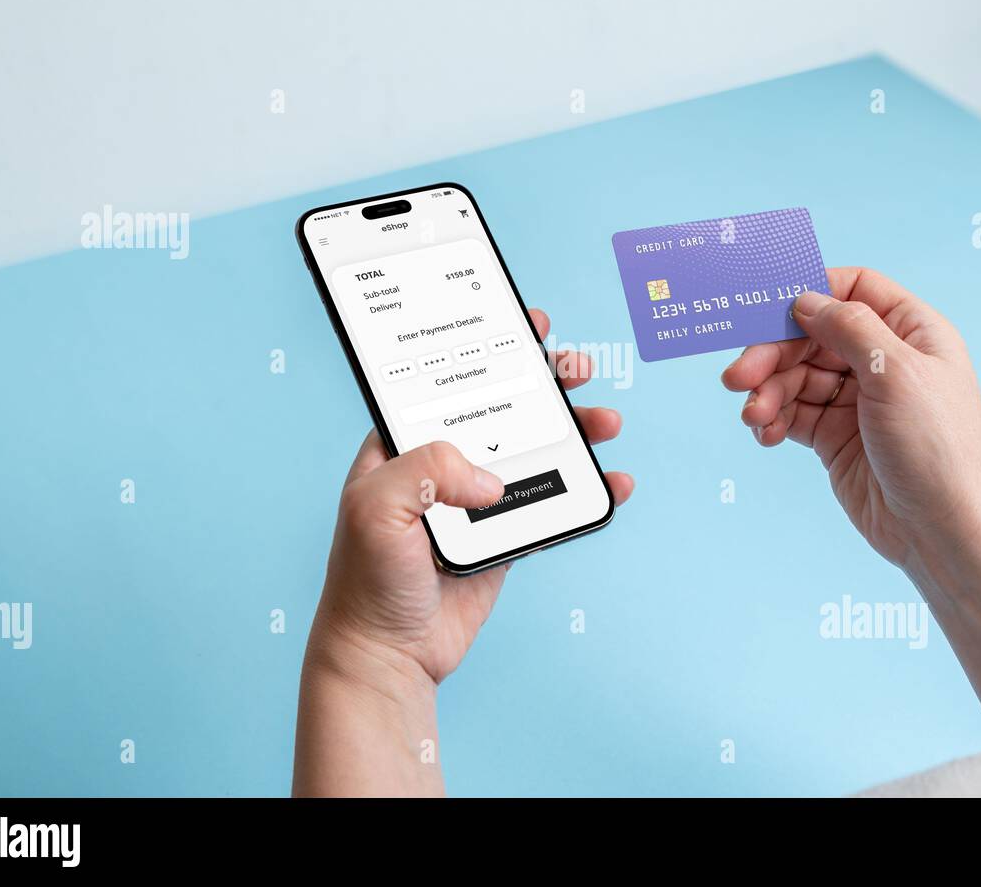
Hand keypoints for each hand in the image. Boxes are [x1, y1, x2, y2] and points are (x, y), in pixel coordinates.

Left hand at [310, 307, 633, 688]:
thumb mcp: (376, 510)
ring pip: (537, 450)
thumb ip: (427, 472)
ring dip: (576, 431)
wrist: (390, 654)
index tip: (525, 325)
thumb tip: (490, 481)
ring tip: (606, 421)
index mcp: (403, 446)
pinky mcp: (505, 534)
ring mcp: (477, 500)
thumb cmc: (366, 580)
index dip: (490, 350)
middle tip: (576, 367)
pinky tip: (615, 482)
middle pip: (505, 407)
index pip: (451, 382)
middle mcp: (443, 465)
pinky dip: (588, 488)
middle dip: (545, 382)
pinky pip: (553, 501)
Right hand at [721, 267, 980, 574]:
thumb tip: (806, 300)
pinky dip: (773, 419)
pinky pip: (793, 413)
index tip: (769, 309)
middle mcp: (884, 361)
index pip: (854, 290)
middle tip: (738, 377)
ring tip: (754, 416)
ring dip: (768, 391)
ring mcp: (858, 400)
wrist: (943, 532)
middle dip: (773, 353)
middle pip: (813, 336)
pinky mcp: (835, 437)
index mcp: (912, 332)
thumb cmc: (937, 449)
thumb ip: (850, 328)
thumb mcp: (898, 373)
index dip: (812, 293)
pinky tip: (764, 433)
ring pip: (796, 376)